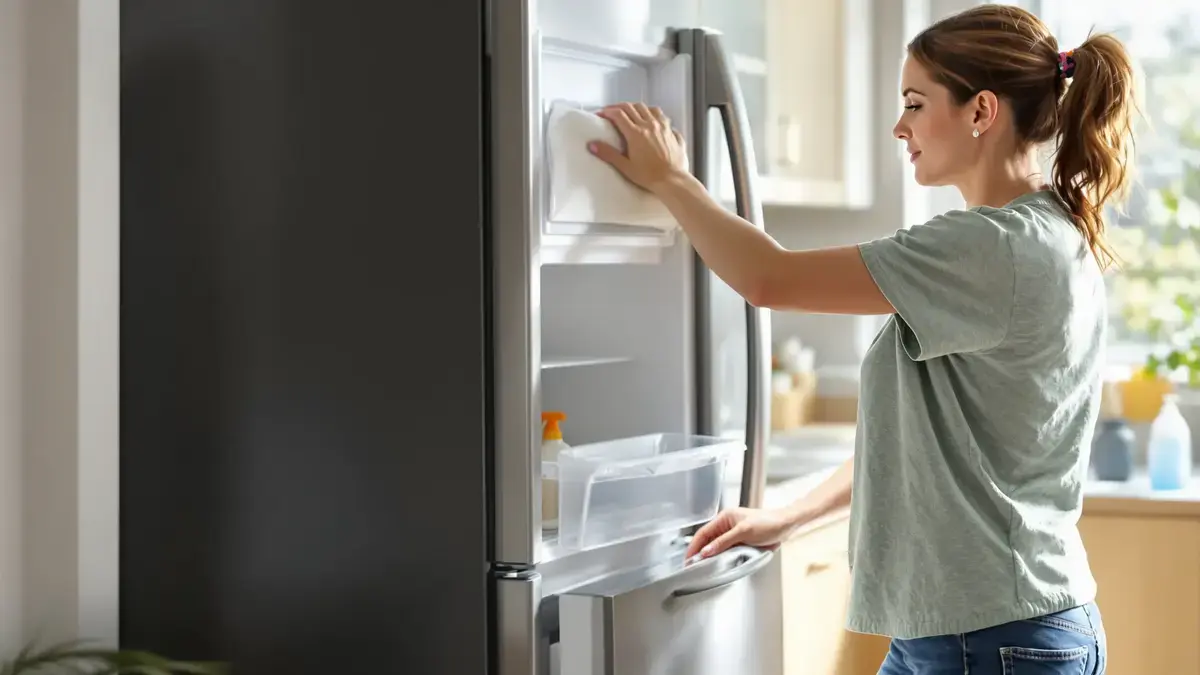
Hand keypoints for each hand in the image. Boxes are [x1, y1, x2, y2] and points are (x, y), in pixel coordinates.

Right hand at [588, 102, 688, 192]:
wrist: (672, 180)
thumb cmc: (650, 176)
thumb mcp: (625, 167)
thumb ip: (608, 154)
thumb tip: (592, 145)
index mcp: (636, 133)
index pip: (618, 114)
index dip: (608, 111)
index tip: (602, 113)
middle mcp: (649, 126)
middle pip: (631, 107)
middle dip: (619, 107)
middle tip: (612, 111)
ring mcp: (662, 127)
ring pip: (648, 108)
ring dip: (637, 107)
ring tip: (632, 112)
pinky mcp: (672, 132)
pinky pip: (663, 116)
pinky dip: (654, 113)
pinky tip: (653, 119)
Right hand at [684, 506, 801, 561]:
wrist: (786, 525)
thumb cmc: (769, 522)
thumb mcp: (744, 531)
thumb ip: (724, 541)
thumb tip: (707, 550)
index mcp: (725, 518)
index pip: (703, 533)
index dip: (694, 546)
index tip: (688, 559)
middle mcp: (727, 526)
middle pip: (708, 541)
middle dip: (700, 553)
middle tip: (693, 567)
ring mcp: (734, 535)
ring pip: (717, 548)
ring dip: (711, 557)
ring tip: (704, 568)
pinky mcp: (741, 543)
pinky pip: (727, 552)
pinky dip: (722, 559)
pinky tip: (720, 565)